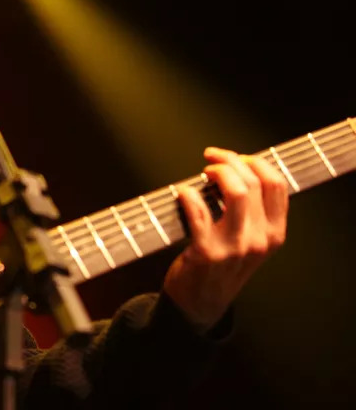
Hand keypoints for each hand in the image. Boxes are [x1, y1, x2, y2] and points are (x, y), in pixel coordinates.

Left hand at [163, 147, 288, 331]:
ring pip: (236, 192)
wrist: (201, 303)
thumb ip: (251, 212)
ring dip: (217, 172)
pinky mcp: (207, 252)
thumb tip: (236, 169)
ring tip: (204, 172)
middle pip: (253, 183)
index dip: (256, 162)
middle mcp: (260, 240)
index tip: (237, 157)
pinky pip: (199, 211)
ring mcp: (235, 247)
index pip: (277, 185)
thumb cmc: (222, 264)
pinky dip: (189, 194)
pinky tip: (183, 192)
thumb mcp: (250, 241)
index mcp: (274, 234)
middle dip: (230, 161)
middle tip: (212, 159)